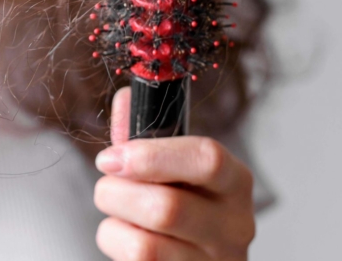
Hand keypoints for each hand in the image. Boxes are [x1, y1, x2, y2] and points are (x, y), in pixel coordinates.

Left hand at [92, 88, 254, 259]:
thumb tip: (125, 97)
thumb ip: (144, 132)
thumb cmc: (181, 205)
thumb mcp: (170, 166)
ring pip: (146, 246)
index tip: (112, 157)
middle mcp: (234, 226)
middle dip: (117, 194)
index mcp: (235, 182)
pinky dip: (115, 245)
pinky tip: (126, 239)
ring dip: (113, 223)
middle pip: (167, 209)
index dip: (151, 156)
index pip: (207, 160)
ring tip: (117, 214)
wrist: (192, 256)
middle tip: (106, 187)